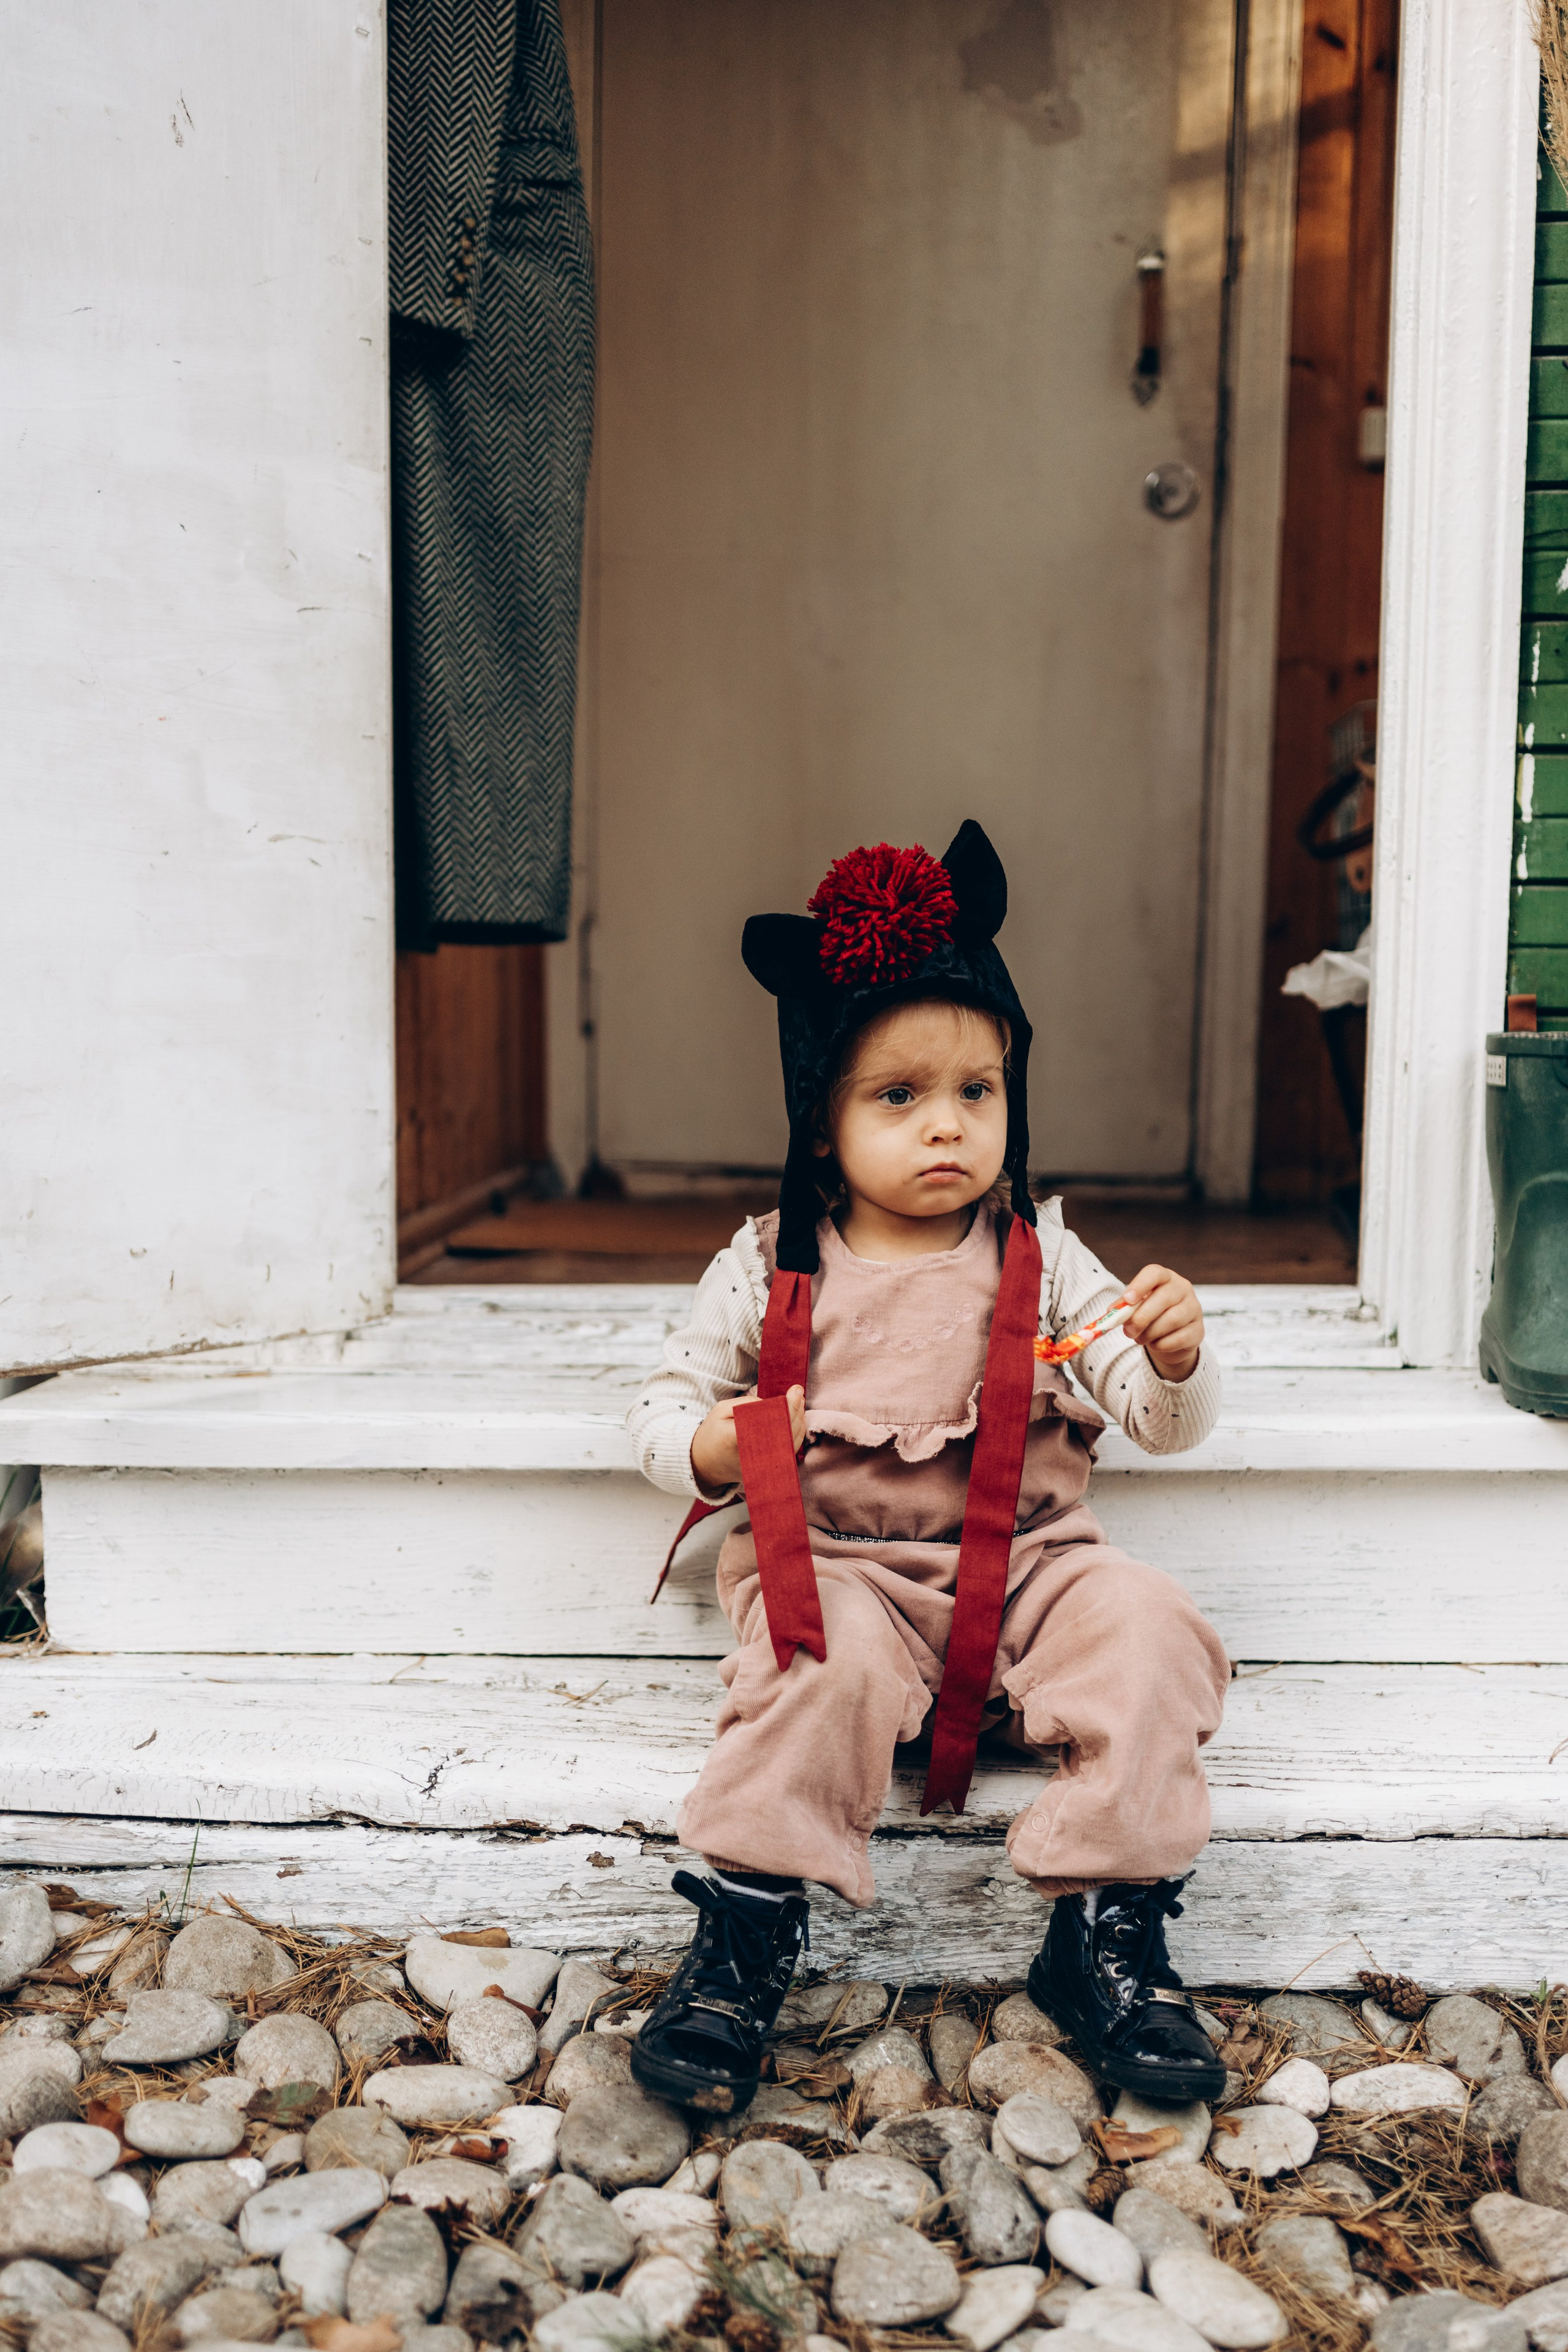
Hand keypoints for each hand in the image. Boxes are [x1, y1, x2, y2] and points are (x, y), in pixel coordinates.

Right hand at [690, 1385, 806, 1493]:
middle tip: (799, 1393)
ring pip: (791, 1442)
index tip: (795, 1389)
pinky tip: (797, 1419)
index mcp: (737, 1438)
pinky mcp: (768, 1469)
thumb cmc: (713, 1433)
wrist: (706, 1464)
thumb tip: (773, 1404)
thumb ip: (747, 1403)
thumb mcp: (721, 1410)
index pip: (770, 1421)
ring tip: (799, 1402)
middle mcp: (753, 1455)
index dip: (788, 1405)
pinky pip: (788, 1451)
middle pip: (785, 1431)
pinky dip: (796, 1434)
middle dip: (796, 1410)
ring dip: (799, 1420)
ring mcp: (762, 1466)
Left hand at [1122, 1264, 1203, 1382]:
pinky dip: (1162, 1344)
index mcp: (1166, 1278)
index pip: (1155, 1273)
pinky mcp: (1198, 1330)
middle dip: (1142, 1317)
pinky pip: (1179, 1338)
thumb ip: (1125, 1307)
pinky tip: (1155, 1344)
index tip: (1127, 1300)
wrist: (1172, 1338)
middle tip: (1128, 1330)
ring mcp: (1194, 1309)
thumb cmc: (1151, 1317)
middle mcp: (1183, 1289)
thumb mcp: (1137, 1308)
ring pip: (1172, 1320)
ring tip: (1140, 1338)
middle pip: (1163, 1298)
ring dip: (1150, 1333)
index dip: (1140, 1285)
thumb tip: (1112, 1311)